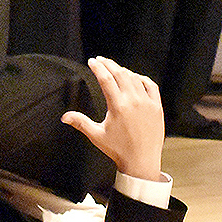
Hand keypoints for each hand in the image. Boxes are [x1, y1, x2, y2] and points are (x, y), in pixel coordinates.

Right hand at [62, 57, 164, 181]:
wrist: (142, 161)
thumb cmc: (118, 149)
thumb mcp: (97, 135)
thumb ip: (81, 122)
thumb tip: (64, 117)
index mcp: (118, 106)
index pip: (106, 79)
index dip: (98, 67)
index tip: (92, 61)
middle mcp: (133, 101)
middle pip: (120, 74)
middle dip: (109, 64)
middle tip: (101, 60)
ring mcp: (147, 103)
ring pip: (134, 78)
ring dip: (123, 71)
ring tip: (115, 69)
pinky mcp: (157, 107)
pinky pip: (151, 85)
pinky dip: (142, 79)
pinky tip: (135, 78)